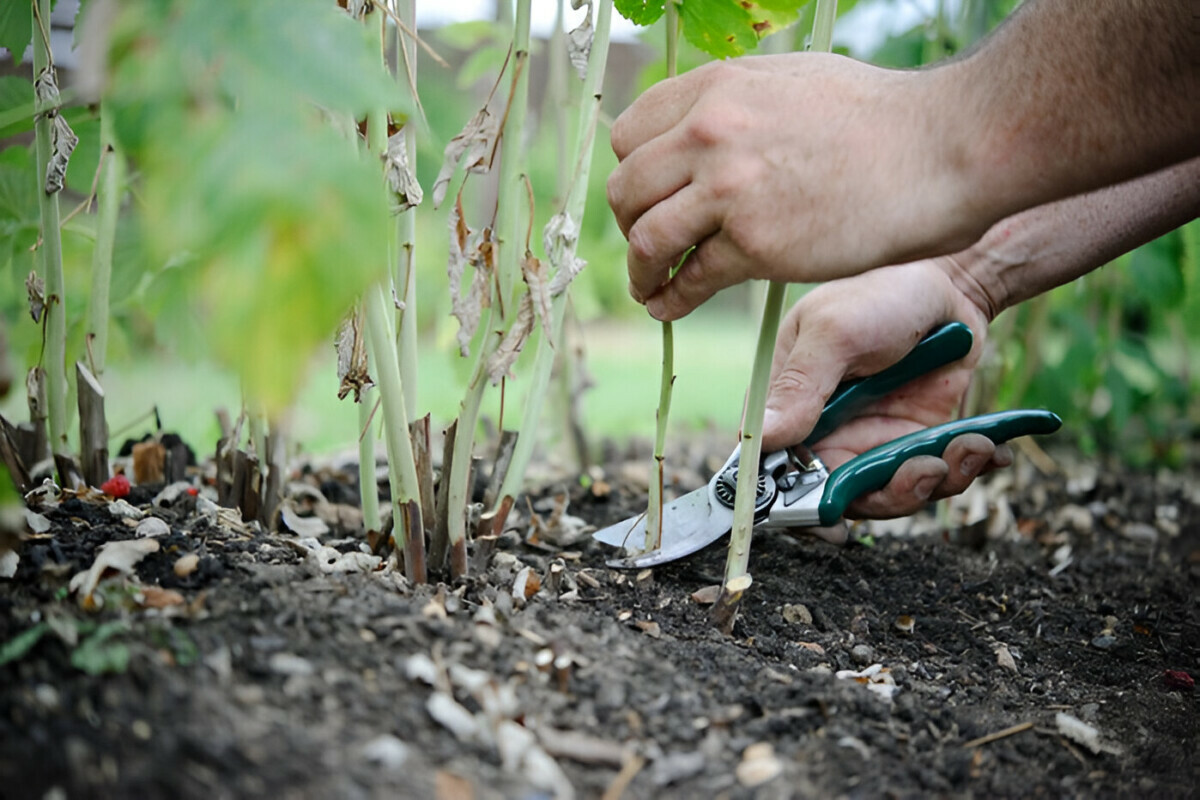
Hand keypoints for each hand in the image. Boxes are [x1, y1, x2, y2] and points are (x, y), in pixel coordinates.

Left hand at [607, 53, 980, 320]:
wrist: (937, 148)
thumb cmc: (877, 117)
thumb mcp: (790, 81)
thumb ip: (735, 104)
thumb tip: (701, 127)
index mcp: (715, 89)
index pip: (630, 134)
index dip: (634, 172)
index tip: (646, 197)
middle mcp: (709, 133)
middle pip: (626, 190)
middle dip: (628, 224)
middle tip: (646, 246)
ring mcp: (729, 189)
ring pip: (645, 239)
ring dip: (641, 271)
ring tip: (649, 288)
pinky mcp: (755, 243)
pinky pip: (691, 279)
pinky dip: (672, 300)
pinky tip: (670, 308)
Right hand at [762, 258, 1007, 528]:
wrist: (950, 286)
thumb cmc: (880, 293)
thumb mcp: (834, 332)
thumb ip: (799, 385)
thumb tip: (764, 438)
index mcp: (785, 404)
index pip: (770, 470)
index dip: (793, 503)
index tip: (830, 512)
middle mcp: (821, 432)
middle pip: (836, 497)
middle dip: (886, 495)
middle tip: (927, 471)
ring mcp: (868, 441)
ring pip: (888, 496)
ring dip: (933, 483)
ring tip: (968, 448)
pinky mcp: (911, 444)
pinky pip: (931, 478)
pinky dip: (962, 470)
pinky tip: (988, 447)